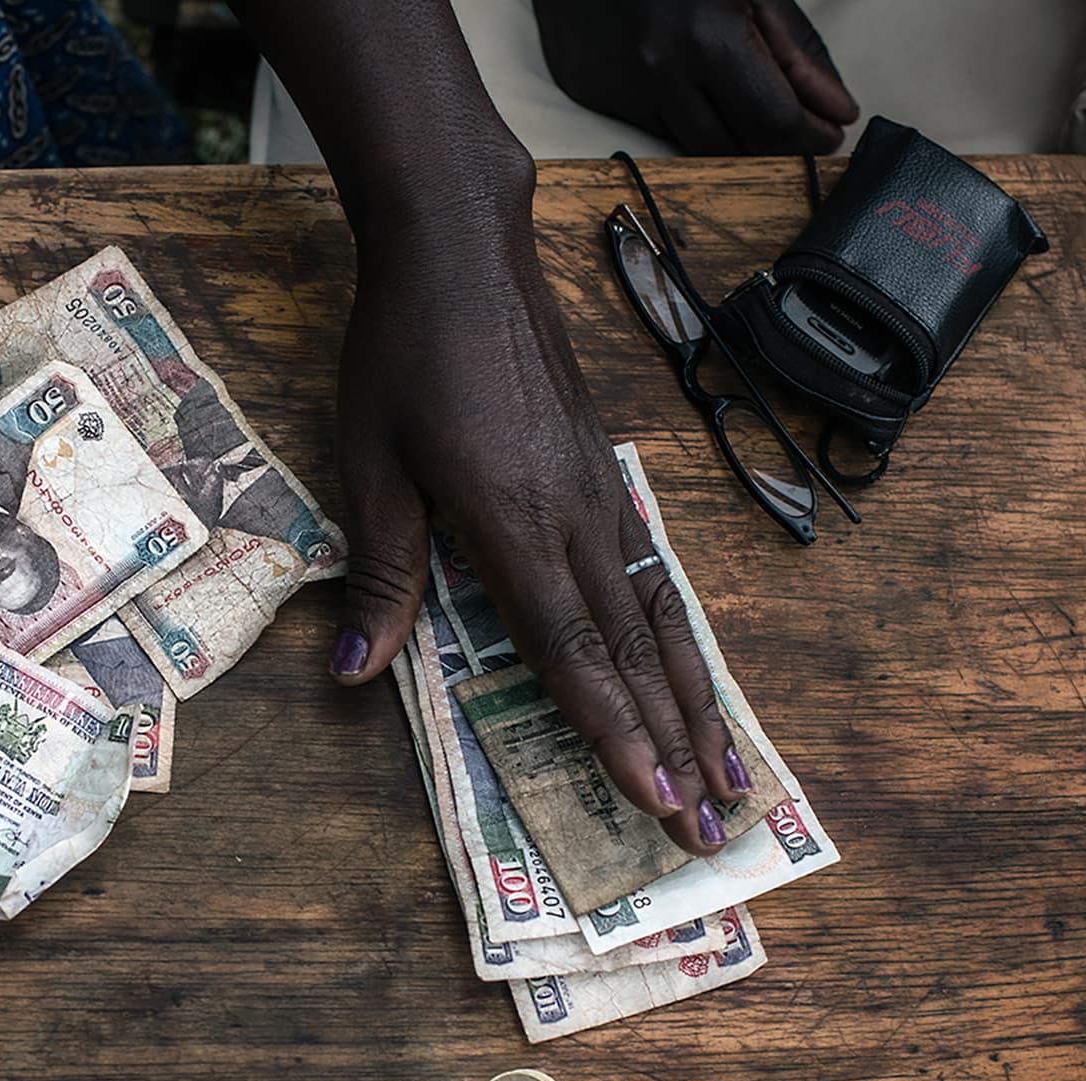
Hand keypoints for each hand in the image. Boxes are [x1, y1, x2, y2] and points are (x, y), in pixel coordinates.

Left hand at [328, 188, 749, 855]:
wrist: (462, 248)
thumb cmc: (401, 355)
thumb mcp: (369, 465)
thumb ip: (381, 572)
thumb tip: (354, 669)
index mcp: (514, 523)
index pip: (571, 649)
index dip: (612, 731)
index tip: (652, 800)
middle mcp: (576, 518)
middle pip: (632, 651)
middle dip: (673, 745)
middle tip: (710, 827)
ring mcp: (602, 493)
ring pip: (659, 618)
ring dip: (695, 702)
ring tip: (732, 773)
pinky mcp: (606, 472)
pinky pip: (653, 574)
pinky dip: (679, 638)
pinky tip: (690, 671)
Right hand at [532, 0, 858, 154]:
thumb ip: (797, 50)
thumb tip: (834, 109)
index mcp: (707, 37)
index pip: (774, 123)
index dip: (810, 137)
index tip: (827, 134)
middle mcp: (661, 73)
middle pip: (736, 149)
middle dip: (776, 144)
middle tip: (797, 123)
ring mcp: (623, 90)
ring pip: (696, 149)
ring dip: (733, 137)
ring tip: (748, 101)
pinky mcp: (595, 97)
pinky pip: (657, 130)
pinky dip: (688, 118)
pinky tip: (693, 83)